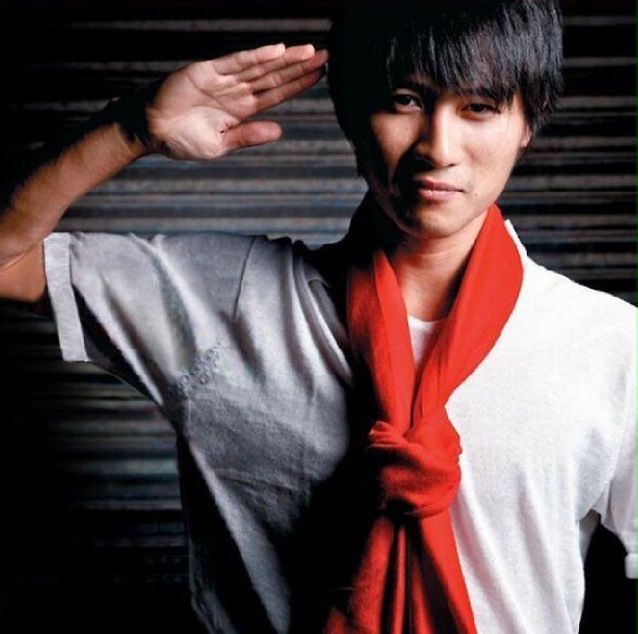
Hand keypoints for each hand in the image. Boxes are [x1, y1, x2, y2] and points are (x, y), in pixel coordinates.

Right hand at [140, 43, 327, 159]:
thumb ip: (248, 136)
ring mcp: (223, 80)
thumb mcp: (220, 145)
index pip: (276, 94)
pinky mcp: (206, 72)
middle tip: (325, 56)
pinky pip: (234, 62)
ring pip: (259, 66)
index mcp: (241, 110)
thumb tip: (279, 131)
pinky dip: (255, 56)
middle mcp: (236, 91)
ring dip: (284, 59)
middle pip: (274, 76)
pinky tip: (276, 51)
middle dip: (299, 67)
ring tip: (309, 52)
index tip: (319, 76)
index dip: (297, 84)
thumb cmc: (183, 141)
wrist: (150, 132)